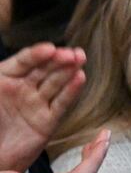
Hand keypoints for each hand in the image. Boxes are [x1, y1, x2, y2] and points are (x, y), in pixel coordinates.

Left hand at [0, 43, 88, 171]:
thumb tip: (1, 72)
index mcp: (1, 82)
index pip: (22, 62)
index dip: (36, 54)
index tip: (50, 49)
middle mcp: (20, 91)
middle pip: (43, 70)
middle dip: (59, 59)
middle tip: (73, 54)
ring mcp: (35, 105)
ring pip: (55, 83)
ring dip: (69, 70)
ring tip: (80, 60)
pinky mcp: (47, 122)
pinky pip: (61, 104)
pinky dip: (72, 91)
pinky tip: (80, 79)